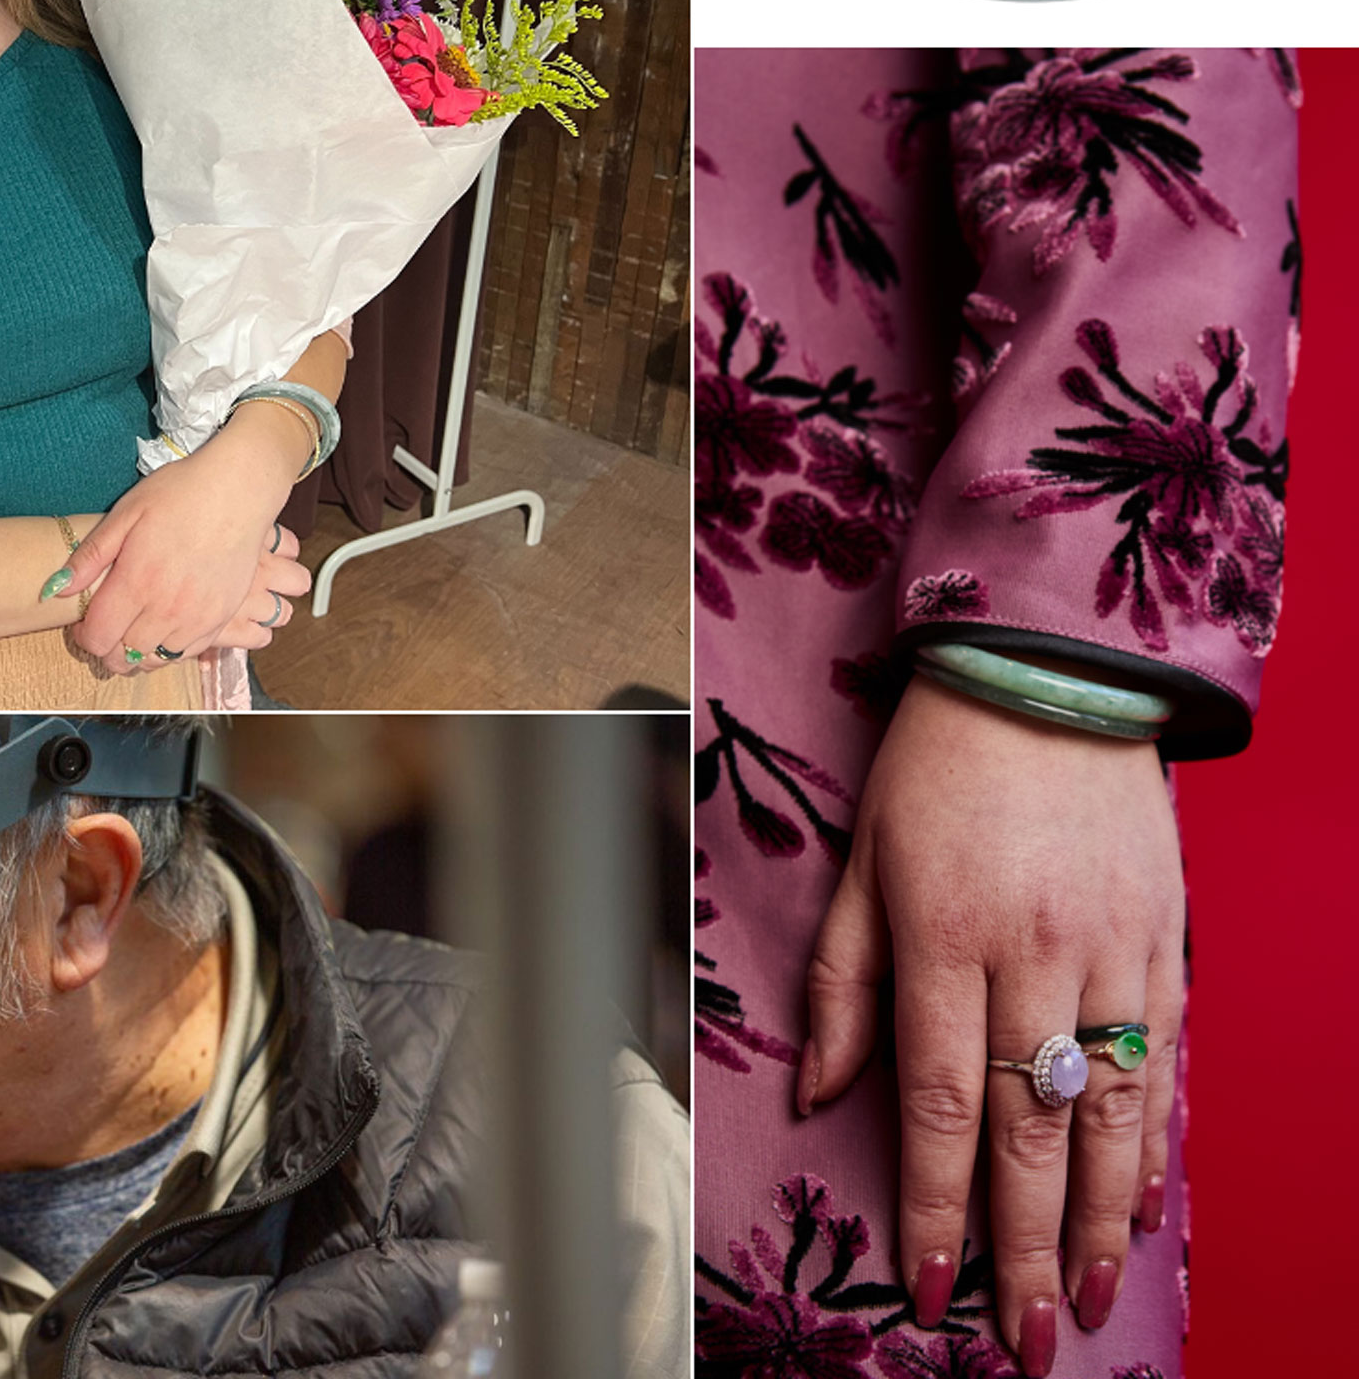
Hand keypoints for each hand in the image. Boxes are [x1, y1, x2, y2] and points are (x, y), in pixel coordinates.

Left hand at [54, 447, 309, 675]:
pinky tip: (164, 628)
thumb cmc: (179, 493)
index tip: (85, 623)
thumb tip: (56, 590)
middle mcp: (166, 608)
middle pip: (123, 657)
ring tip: (134, 630)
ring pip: (155, 661)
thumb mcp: (126, 513)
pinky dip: (169, 650)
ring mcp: (197, 617)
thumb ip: (90, 556)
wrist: (238, 489)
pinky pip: (187, 653)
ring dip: (138, 652)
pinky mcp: (221, 618)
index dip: (84, 637)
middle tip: (107, 629)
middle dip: (107, 649)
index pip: (97, 638)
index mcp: (136, 582)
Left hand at [802, 675, 1183, 1376]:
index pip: (942, 1101)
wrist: (1044, 677)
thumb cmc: (933, 768)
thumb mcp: (862, 860)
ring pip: (1111, 1114)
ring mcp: (1110, 949)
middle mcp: (1033, 953)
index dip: (938, 1205)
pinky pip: (1164, 1062)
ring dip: (1099, 1219)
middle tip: (1025, 1338)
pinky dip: (1156, 1144)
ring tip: (1086, 1301)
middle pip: (1032, 1130)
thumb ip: (843, 982)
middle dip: (1025, 1246)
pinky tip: (1142, 1206)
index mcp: (944, 933)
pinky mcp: (1164, 940)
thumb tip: (823, 1094)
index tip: (932, 1286)